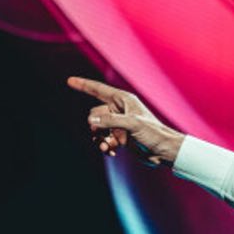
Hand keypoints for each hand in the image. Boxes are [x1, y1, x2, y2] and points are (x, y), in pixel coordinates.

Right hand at [66, 77, 184, 165]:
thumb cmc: (154, 133)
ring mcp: (119, 124)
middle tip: (107, 135)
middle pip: (94, 114)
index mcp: (123, 100)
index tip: (69, 81)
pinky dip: (105, 146)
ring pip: (97, 129)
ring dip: (99, 139)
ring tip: (107, 148)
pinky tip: (111, 152)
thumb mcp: (132, 124)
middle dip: (96, 126)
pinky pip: (103, 140)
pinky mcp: (120, 137)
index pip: (98, 90)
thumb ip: (110, 121)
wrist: (164, 151)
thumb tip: (91, 123)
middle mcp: (119, 110)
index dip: (83, 85)